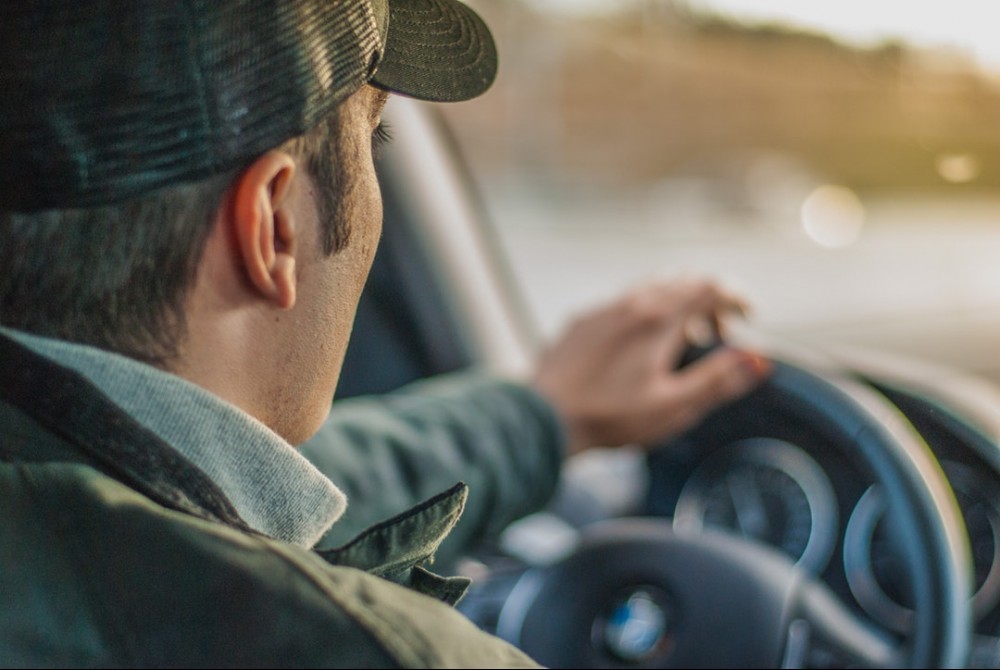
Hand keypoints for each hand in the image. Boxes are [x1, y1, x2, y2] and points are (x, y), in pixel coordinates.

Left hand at [532, 279, 770, 455]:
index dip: (735, 296)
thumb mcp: (675, 406)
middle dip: (707, 301)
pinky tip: (638, 347)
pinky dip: (645, 312)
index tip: (748, 316)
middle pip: (681, 280)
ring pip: (649, 287)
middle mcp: (630, 302)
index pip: (709, 286)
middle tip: (715, 335)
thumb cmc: (610, 416)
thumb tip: (759, 359)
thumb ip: (719, 380)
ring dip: (675, 305)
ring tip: (680, 342)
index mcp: (658, 318)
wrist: (544, 418)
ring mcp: (602, 309)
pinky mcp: (580, 321)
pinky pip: (621, 302)